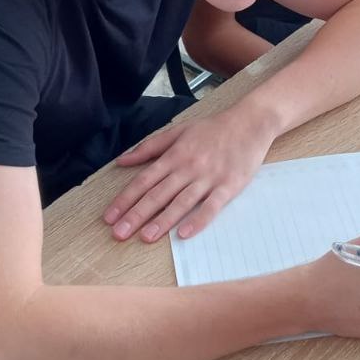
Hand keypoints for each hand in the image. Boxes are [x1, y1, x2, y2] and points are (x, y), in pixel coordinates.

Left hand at [103, 105, 275, 242]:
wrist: (250, 122)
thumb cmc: (213, 129)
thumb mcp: (178, 132)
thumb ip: (149, 147)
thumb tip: (122, 160)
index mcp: (174, 155)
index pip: (143, 181)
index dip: (125, 200)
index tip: (109, 217)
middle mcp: (188, 167)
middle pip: (158, 194)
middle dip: (136, 215)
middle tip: (118, 234)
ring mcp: (209, 178)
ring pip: (181, 202)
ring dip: (162, 221)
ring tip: (145, 237)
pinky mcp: (229, 186)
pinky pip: (211, 206)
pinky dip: (198, 220)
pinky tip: (184, 234)